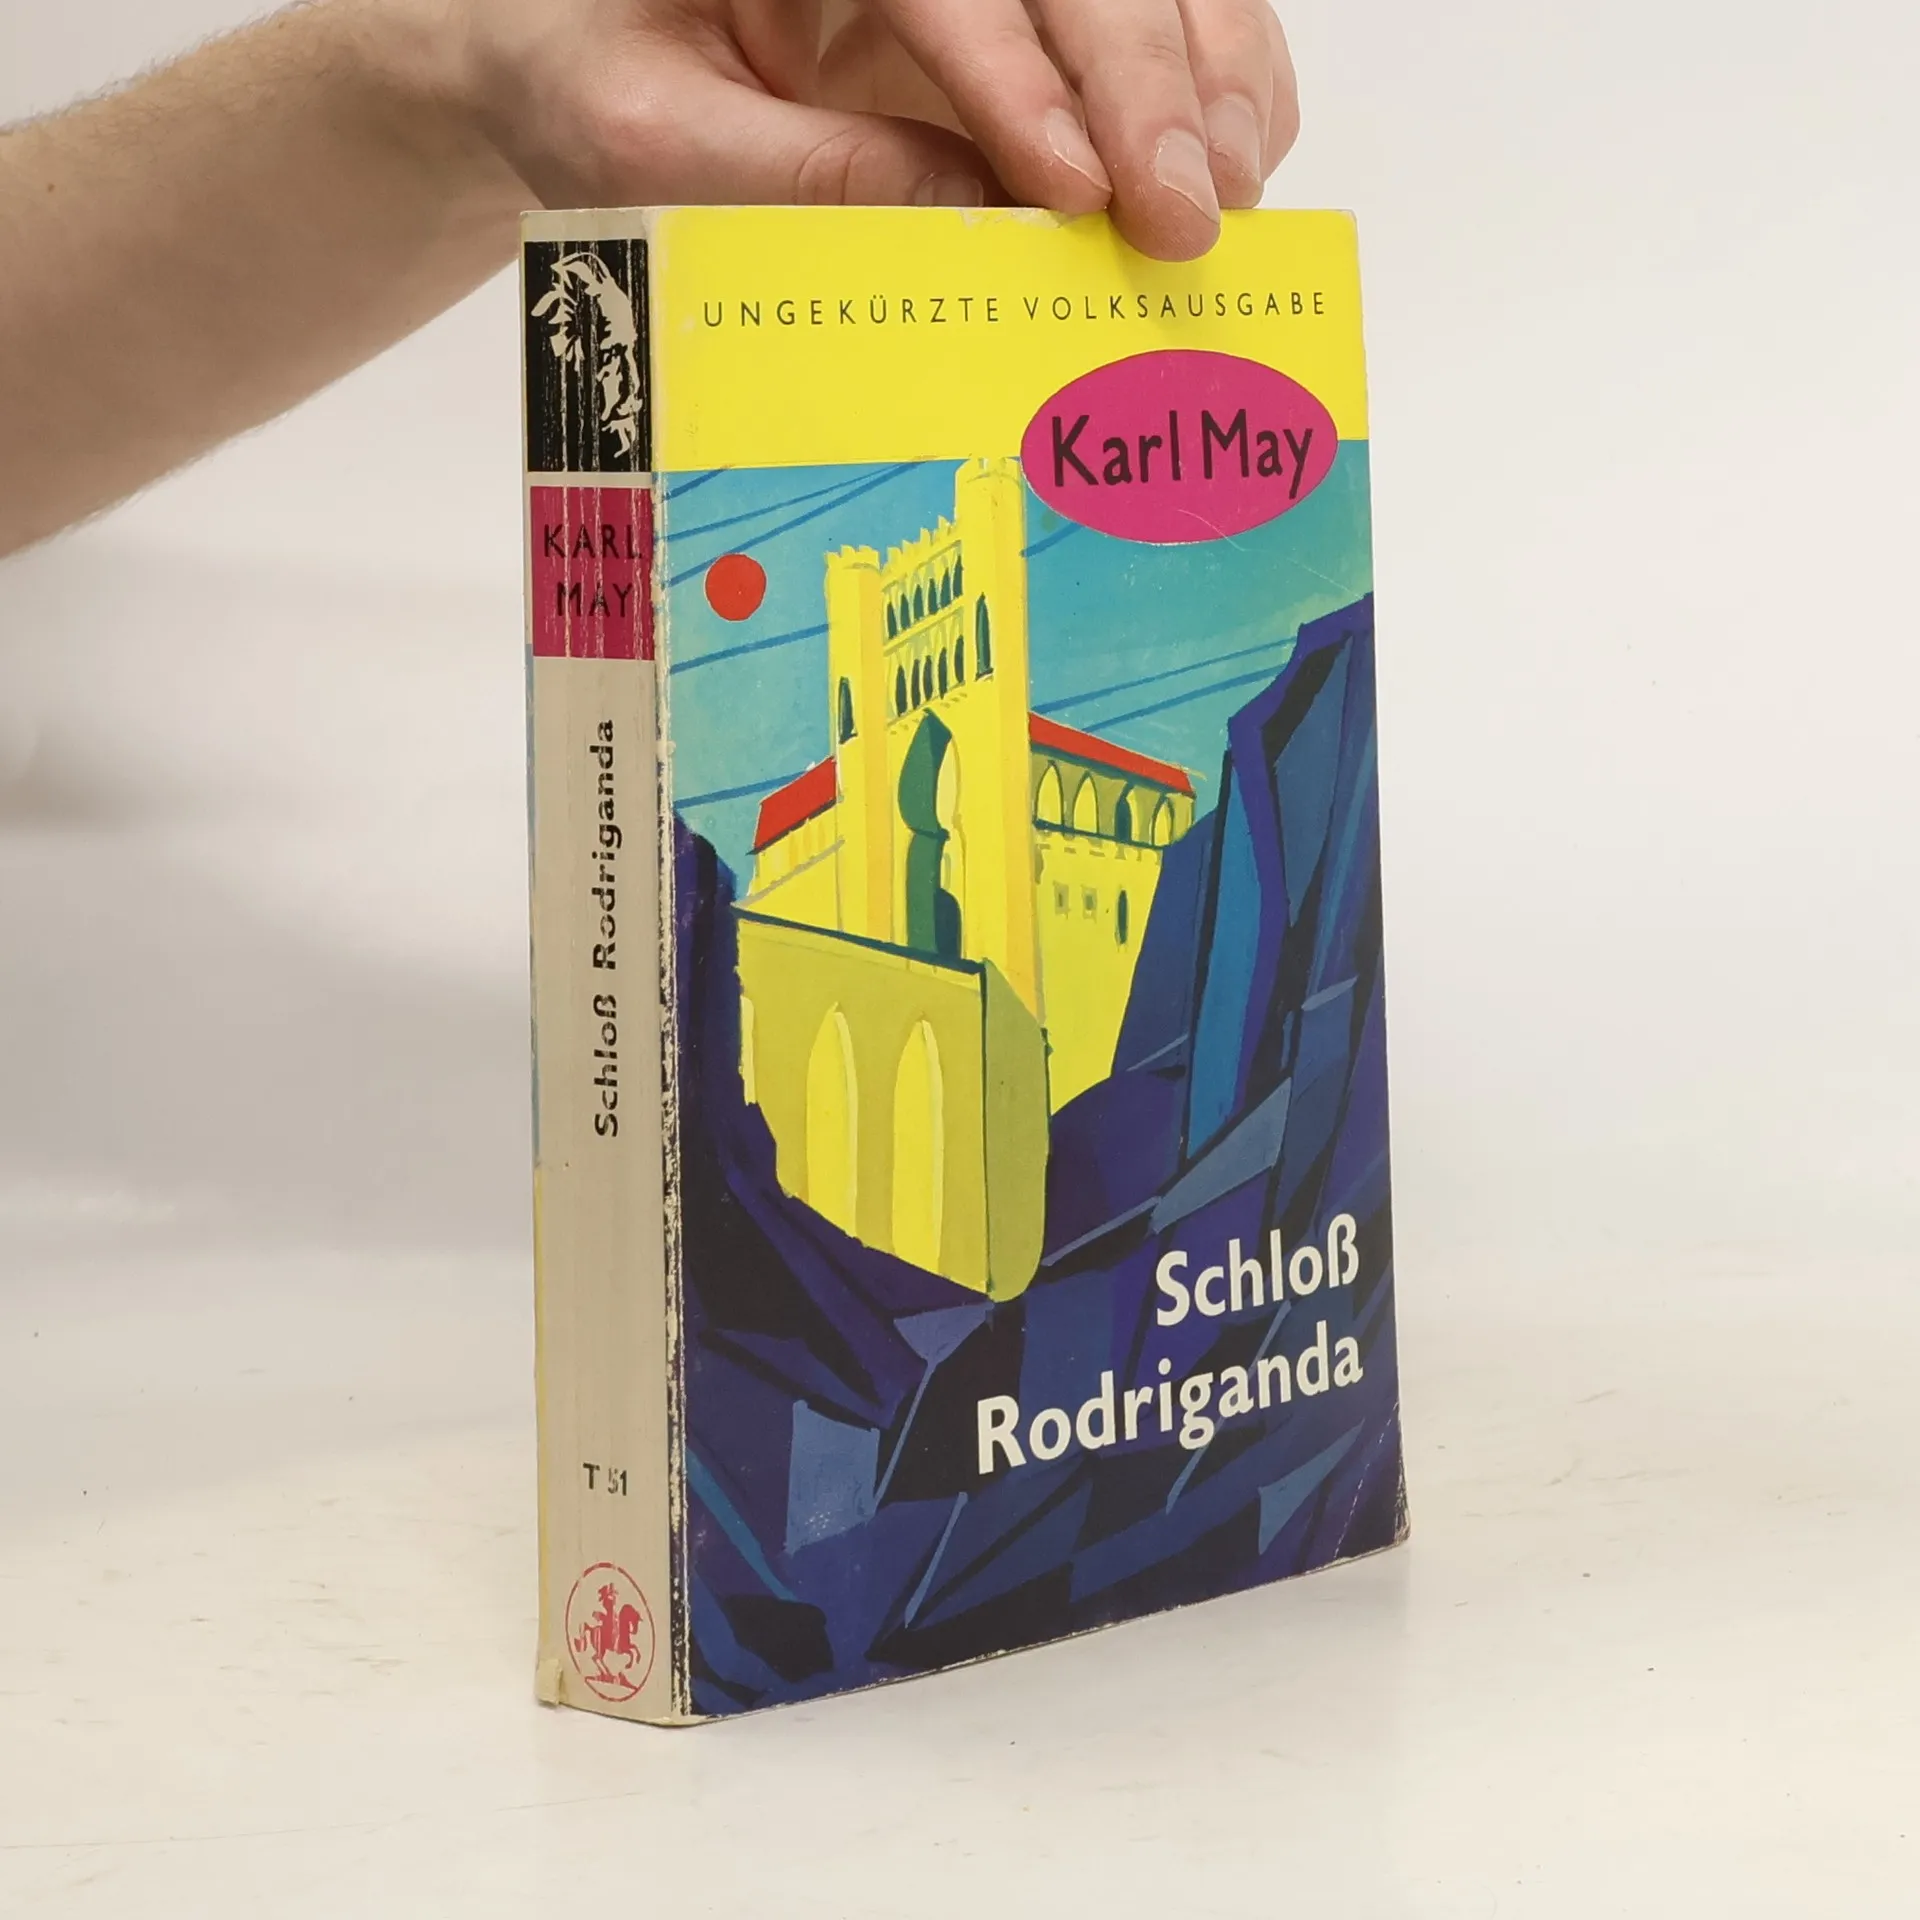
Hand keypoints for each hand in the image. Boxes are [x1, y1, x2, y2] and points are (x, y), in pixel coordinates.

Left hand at [450, 0, 1297, 260]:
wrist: (580, 43)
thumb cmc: (589, 73)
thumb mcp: (647, 135)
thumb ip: (794, 176)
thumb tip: (969, 230)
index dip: (1019, 79)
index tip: (1073, 190)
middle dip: (1146, 88)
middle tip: (1185, 219)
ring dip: (1207, 81)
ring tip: (1229, 199)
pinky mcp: (1025, 12)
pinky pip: (1162, 19)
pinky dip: (1216, 86)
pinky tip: (1231, 164)